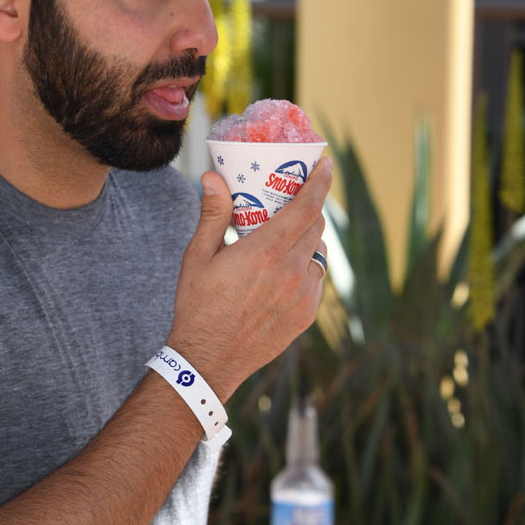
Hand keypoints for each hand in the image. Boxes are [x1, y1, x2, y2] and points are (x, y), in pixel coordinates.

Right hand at [169, 155, 331, 398]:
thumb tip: (213, 177)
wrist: (207, 360)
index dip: (320, 181)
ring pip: (319, 254)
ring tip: (287, 238)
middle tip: (292, 201)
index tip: (326, 164)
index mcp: (266, 252)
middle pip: (315, 226)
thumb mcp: (198, 256)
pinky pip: (316, 281)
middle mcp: (291, 272)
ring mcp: (302, 296)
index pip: (306, 206)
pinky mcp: (306, 316)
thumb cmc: (198, 306)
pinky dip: (306, 269)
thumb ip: (213, 215)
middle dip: (308, 208)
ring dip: (308, 240)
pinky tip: (284, 272)